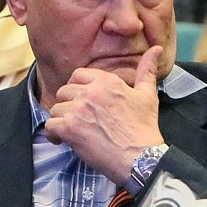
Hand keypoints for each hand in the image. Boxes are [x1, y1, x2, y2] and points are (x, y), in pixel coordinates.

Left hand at [44, 46, 164, 184]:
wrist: (141, 157)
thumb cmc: (144, 128)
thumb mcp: (148, 95)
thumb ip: (146, 71)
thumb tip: (156, 48)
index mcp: (107, 81)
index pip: (78, 75)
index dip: (77, 88)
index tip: (81, 101)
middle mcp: (90, 92)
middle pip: (64, 91)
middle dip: (67, 105)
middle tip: (76, 119)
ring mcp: (78, 109)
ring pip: (55, 109)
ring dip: (61, 120)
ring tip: (71, 132)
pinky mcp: (70, 128)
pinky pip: (50, 126)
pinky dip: (53, 135)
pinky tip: (62, 141)